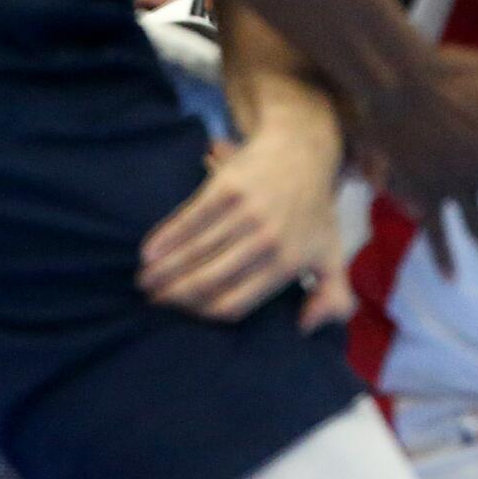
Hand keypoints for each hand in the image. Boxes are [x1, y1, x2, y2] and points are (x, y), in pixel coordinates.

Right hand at [138, 99, 348, 326]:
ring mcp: (247, 212)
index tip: (181, 316)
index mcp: (288, 263)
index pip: (234, 304)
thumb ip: (332, 298)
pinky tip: (148, 252)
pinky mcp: (228, 186)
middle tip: (152, 302)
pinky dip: (165, 238)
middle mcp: (267, 240)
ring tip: (144, 281)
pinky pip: (189, 219)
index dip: (201, 313)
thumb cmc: (314, 211)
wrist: (303, 150)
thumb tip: (305, 328)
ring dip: (163, 271)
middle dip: (174, 296)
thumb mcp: (332, 254)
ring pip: (194, 252)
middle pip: (208, 280)